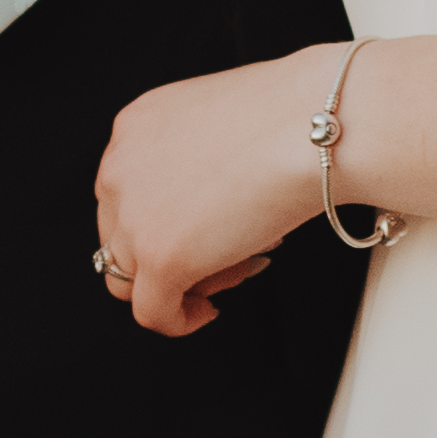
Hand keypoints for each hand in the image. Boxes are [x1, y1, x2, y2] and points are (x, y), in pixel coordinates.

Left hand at [93, 47, 341, 338]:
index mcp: (134, 128)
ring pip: (130, 278)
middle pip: (121, 236)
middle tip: (223, 251)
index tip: (198, 229)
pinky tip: (209, 310)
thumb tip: (203, 201)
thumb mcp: (220, 121)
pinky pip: (153, 314)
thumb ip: (195, 158)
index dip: (164, 219)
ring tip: (233, 267)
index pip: (124, 194)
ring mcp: (134, 217)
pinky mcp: (159, 259)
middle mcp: (120, 169)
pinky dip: (180, 320)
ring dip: (179, 282)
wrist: (316, 129)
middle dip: (173, 250)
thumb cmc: (294, 117)